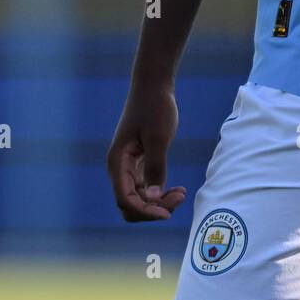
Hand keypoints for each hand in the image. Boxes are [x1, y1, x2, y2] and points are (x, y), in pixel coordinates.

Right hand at [106, 82, 187, 221]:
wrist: (154, 87)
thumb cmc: (155, 108)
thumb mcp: (158, 137)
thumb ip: (155, 167)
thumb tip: (153, 198)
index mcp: (117, 163)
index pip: (125, 200)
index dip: (145, 211)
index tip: (168, 212)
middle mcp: (119, 168)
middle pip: (131, 204)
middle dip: (153, 208)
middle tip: (180, 198)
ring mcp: (128, 167)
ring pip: (139, 198)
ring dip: (159, 202)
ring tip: (182, 193)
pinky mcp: (139, 163)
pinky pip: (146, 188)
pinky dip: (160, 192)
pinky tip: (178, 189)